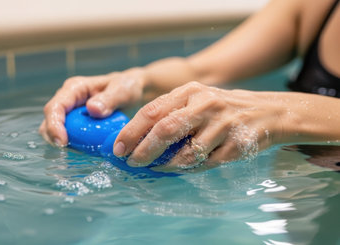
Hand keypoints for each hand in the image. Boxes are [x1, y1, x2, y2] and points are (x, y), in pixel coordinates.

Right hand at [39, 68, 146, 145]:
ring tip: (83, 152)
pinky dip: (74, 146)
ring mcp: (70, 113)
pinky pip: (68, 137)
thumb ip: (109, 99)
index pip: (55, 107)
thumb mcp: (122, 90)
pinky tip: (88, 151)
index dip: (54, 126)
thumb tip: (92, 109)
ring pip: (55, 132)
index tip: (63, 142)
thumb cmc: (126, 87)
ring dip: (64, 144)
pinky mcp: (75, 124)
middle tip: (73, 151)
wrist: (131, 91)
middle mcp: (68, 100)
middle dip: (55, 138)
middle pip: (49, 122)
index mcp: (74, 89)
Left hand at [113, 82, 286, 171]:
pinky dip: (189, 169)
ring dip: (166, 165)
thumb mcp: (195, 100)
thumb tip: (134, 140)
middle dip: (144, 150)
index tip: (118, 148)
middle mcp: (205, 104)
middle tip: (132, 163)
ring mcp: (223, 124)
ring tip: (156, 168)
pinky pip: (206, 163)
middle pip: (165, 129)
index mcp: (189, 91)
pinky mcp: (237, 144)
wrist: (269, 111)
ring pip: (186, 153)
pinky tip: (182, 168)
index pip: (152, 111)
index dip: (131, 132)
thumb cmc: (221, 108)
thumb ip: (169, 113)